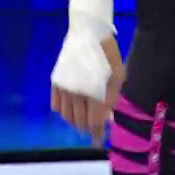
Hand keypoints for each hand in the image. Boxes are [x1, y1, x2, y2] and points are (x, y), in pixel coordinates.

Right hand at [50, 25, 124, 142]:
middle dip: (87, 128)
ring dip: (76, 121)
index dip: (97, 135)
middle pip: (80, 122)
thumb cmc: (108, 54)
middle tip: (94, 128)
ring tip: (84, 119)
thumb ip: (112, 99)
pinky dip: (64, 112)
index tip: (99, 141)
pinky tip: (72, 108)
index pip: (94, 123)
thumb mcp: (118, 76)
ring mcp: (65, 88)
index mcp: (95, 92)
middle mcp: (78, 93)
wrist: (87, 33)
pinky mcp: (56, 82)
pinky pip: (56, 106)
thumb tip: (108, 119)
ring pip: (67, 116)